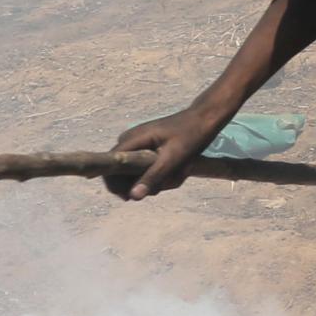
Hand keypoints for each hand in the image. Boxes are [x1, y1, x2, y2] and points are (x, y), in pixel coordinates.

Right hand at [106, 105, 229, 199]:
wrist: (206, 118)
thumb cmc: (191, 135)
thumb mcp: (174, 158)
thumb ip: (153, 177)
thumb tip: (132, 197)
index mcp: (131, 140)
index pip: (109, 168)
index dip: (115, 186)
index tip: (130, 197)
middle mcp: (129, 141)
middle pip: (122, 173)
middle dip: (143, 183)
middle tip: (169, 181)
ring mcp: (137, 144)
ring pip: (136, 173)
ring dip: (157, 179)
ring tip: (179, 173)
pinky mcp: (147, 148)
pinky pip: (146, 168)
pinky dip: (161, 174)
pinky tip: (179, 170)